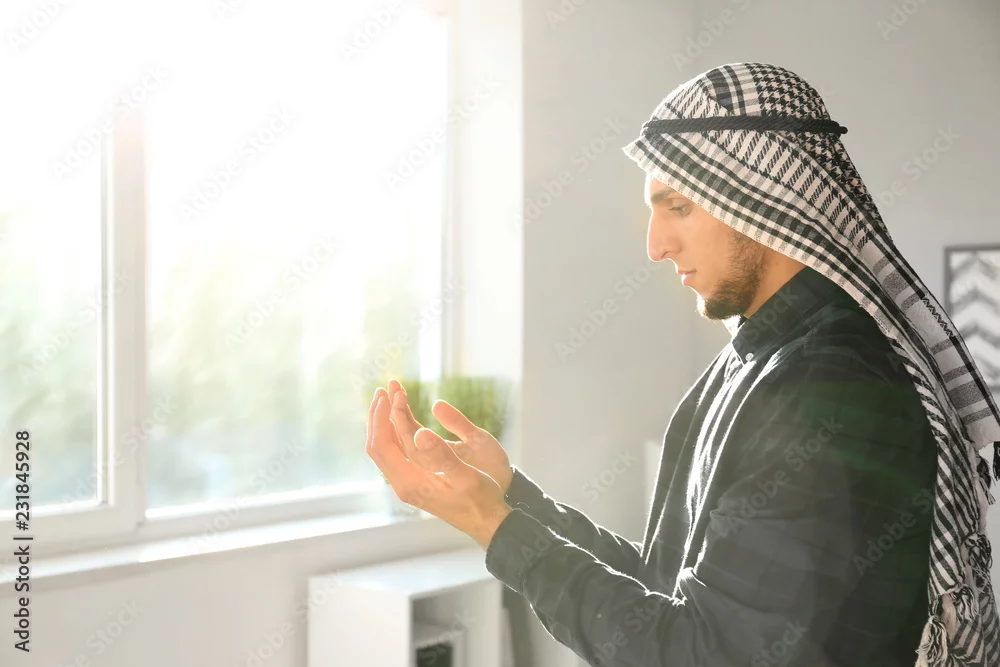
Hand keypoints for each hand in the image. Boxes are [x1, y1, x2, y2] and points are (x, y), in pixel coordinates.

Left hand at [386, 379, 513, 494]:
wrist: (488, 523)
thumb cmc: (480, 500)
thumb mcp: (466, 476)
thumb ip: (442, 455)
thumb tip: (419, 432)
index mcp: (411, 482)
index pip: (383, 445)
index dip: (383, 416)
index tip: (390, 392)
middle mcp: (403, 483)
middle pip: (378, 445)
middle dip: (380, 414)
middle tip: (386, 387)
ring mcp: (408, 482)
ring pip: (387, 447)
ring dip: (388, 420)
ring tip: (394, 394)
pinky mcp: (416, 479)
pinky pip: (398, 451)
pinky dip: (398, 429)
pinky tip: (405, 415)